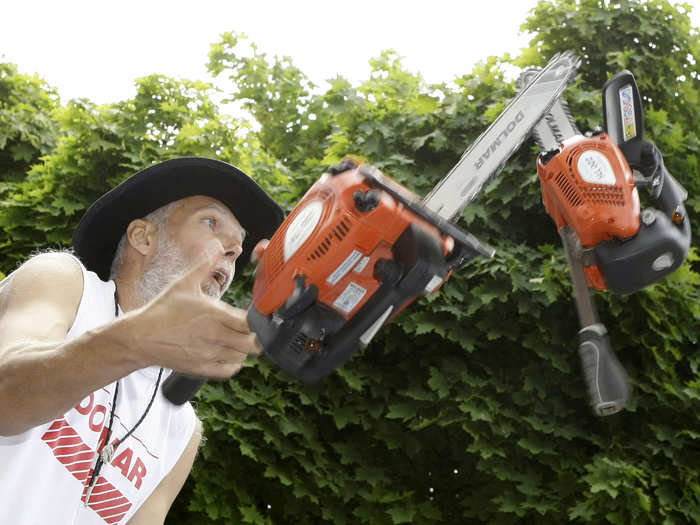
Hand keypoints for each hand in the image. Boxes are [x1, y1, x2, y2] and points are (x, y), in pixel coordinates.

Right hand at [123, 246, 260, 377]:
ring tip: (234, 338)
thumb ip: (205, 263)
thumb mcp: (184, 282)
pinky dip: (233, 362)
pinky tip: (226, 351)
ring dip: (243, 348)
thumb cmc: (163, 310)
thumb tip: (217, 245)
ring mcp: (209, 355)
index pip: (250, 323)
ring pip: (243, 357)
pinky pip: (230, 370)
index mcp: (213, 315)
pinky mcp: (203, 369)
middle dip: (256, 336)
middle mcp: (214, 337)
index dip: (257, 320)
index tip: (254, 315)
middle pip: (254, 344)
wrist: (140, 337)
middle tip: (249, 329)